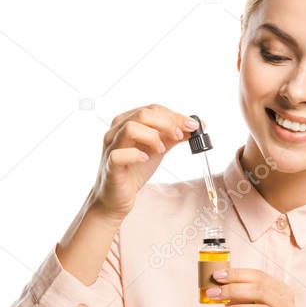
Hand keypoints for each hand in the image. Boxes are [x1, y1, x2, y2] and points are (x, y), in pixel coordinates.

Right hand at [90, 105, 202, 220]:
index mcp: (127, 122)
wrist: (117, 197)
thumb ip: (173, 137)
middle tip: (180, 136)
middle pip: (143, 114)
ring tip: (162, 150)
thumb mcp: (158, 149)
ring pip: (130, 128)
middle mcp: (116, 131)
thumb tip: (195, 126)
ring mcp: (111, 147)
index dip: (174, 115)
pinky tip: (146, 159)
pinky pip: (119, 154)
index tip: (193, 125)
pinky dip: (136, 155)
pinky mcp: (110, 165)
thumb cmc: (134, 170)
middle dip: (167, 123)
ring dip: (152, 137)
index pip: (152, 109)